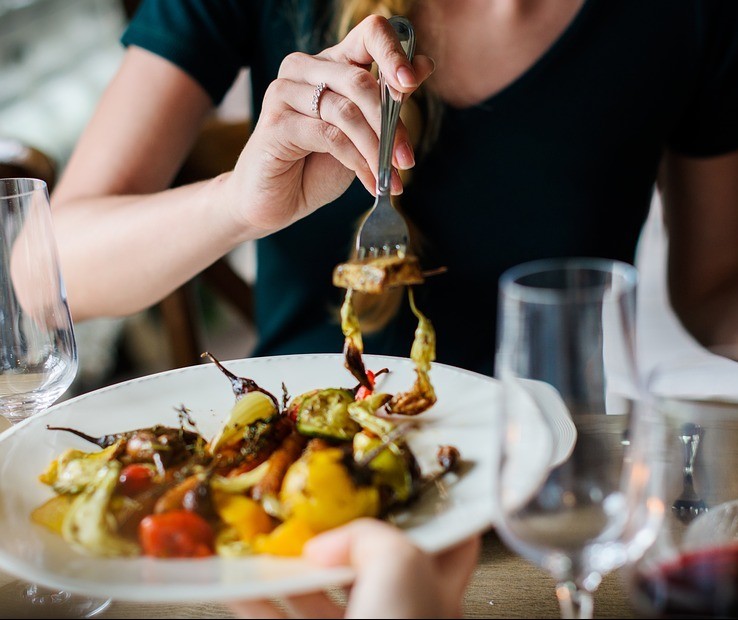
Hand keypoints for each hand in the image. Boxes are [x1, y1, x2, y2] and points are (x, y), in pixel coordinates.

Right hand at [224, 15, 434, 237]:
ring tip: (390, 176)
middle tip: (406, 160)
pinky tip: (369, 181)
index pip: (369, 34)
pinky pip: (329, 136)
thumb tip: (424, 65)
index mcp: (332, 63)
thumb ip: (387, 101)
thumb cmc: (318, 164)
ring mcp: (285, 92)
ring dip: (376, 149)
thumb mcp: (362, 132)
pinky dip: (356, 162)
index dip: (394, 54)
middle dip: (390, 125)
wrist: (277, 201)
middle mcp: (305, 68)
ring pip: (346, 112)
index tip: (411, 84)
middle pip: (360, 81)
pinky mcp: (276, 123)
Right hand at [229, 518, 480, 618]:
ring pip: (319, 592)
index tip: (401, 483)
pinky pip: (282, 618)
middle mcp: (400, 611)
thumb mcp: (400, 565)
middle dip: (337, 533)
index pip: (446, 540)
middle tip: (313, 507)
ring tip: (266, 540)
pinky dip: (256, 600)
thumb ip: (370, 537)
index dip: (427, 509)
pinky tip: (237, 583)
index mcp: (436, 588)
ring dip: (288, 565)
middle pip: (368, 560)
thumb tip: (328, 541)